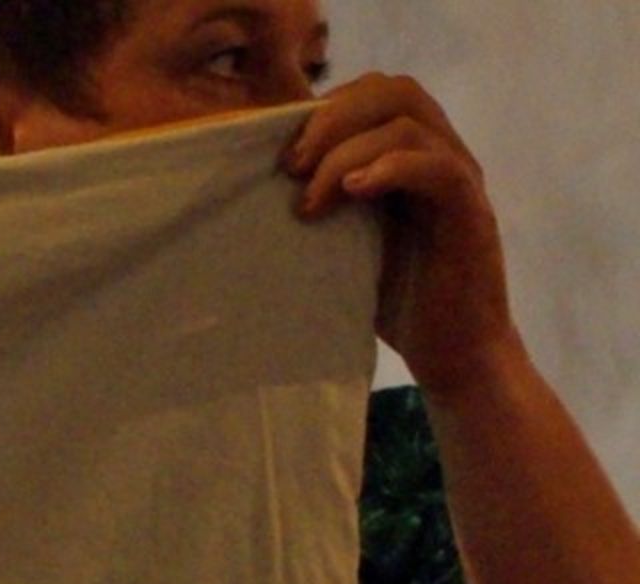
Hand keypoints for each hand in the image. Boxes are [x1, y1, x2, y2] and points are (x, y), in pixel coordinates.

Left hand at [284, 73, 520, 401]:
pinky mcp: (472, 213)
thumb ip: (319, 206)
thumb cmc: (390, 303)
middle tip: (290, 168)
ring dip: (348, 150)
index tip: (277, 155)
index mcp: (406, 156)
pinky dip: (392, 167)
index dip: (324, 110)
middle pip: (393, 90)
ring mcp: (458, 180)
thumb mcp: (340, 245)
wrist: (452, 356)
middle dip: (332, 118)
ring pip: (410, 122)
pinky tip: (354, 192)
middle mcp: (437, 156)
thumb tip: (248, 195)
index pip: (372, 93)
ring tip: (312, 198)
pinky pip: (438, 168)